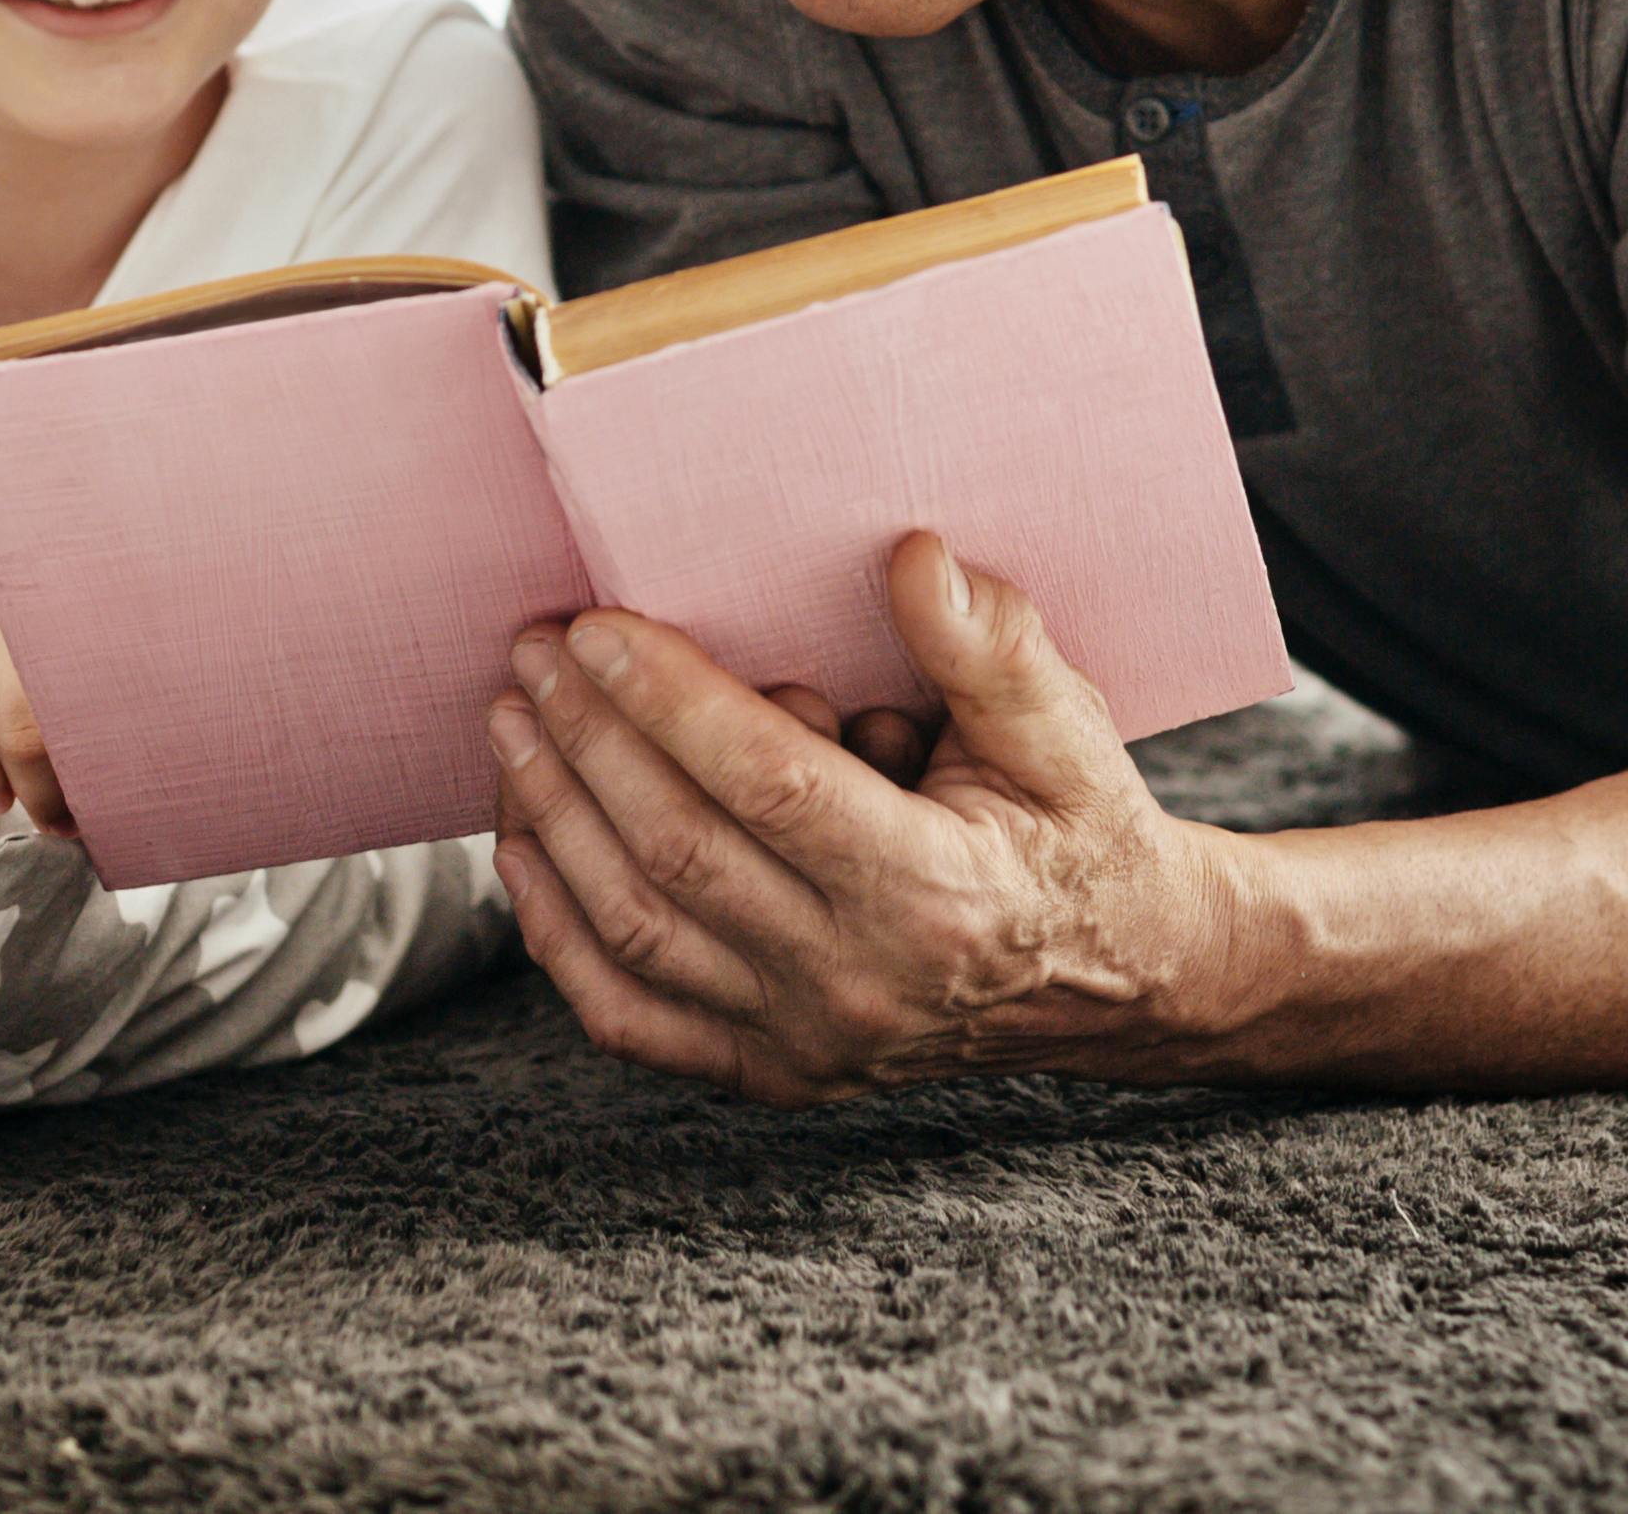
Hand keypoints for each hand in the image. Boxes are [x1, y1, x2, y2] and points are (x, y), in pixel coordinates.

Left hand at [484, 531, 1249, 1104]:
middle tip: (533, 651)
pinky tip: (523, 847)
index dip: (670, 701)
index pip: (769, 786)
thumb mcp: (1066, 726)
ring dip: (553, 820)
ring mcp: (806, 1040)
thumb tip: (914, 557)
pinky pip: (628, 1019)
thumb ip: (990, 644)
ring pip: (634, 933)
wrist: (1116, 977)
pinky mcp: (770, 1071)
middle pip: (679, 853)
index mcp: (937, 893)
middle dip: (588, 739)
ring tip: (511, 724)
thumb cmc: (1078, 827)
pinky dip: (557, 935)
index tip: (598, 626)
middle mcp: (860, 981)